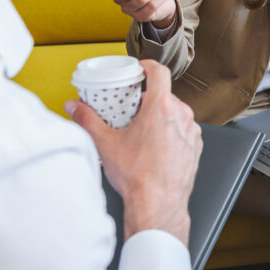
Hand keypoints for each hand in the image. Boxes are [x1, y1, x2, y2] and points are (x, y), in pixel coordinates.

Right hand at [65, 60, 201, 244]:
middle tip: (131, 108)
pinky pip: (183, 129)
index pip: (160, 72)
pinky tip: (156, 145)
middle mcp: (181, 116)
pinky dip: (171, 131)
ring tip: (142, 130)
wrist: (158, 204)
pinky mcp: (196, 146)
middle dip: (148, 98)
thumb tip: (74, 107)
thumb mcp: (106, 144)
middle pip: (165, 95)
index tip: (140, 68)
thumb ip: (87, 120)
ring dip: (160, 116)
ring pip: (176, 113)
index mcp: (161, 108)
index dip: (148, 66)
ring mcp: (191, 131)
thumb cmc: (137, 176)